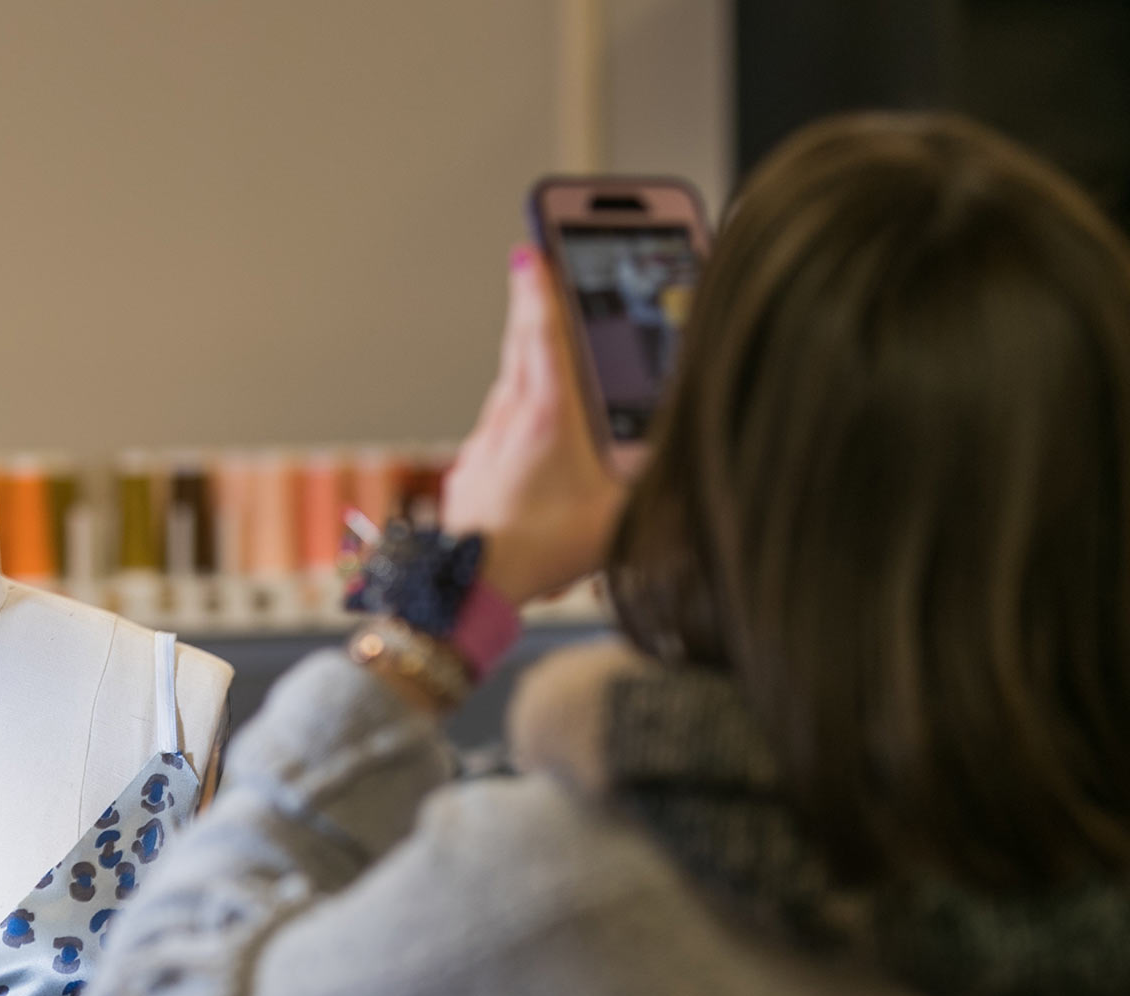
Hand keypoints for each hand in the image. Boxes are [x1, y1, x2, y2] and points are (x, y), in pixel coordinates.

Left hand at [441, 244, 625, 605]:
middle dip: (532, 306)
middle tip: (535, 269)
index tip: (533, 248)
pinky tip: (530, 429)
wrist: (470, 586)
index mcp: (548, 415)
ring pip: (507, 385)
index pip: (543, 332)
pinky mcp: (471, 468)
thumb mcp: (621, 515)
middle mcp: (509, 418)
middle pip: (520, 346)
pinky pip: (497, 426)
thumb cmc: (541, 552)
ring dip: (525, 361)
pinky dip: (515, 412)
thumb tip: (685, 459)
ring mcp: (485, 442)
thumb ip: (656, 481)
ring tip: (543, 345)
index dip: (541, 286)